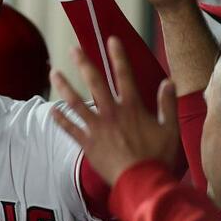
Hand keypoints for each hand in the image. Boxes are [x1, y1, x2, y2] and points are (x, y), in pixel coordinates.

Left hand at [50, 37, 178, 185]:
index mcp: (131, 107)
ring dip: (64, 86)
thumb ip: (167, 104)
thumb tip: (167, 82)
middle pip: (95, 83)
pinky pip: (70, 129)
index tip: (111, 39)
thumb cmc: (158, 157)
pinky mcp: (87, 143)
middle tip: (74, 49)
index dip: (118, 56)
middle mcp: (111, 113)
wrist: (141, 181)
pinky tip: (50, 110)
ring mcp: (96, 128)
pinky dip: (60, 120)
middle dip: (84, 63)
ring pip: (75, 103)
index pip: (124, 75)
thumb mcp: (170, 129)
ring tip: (53, 73)